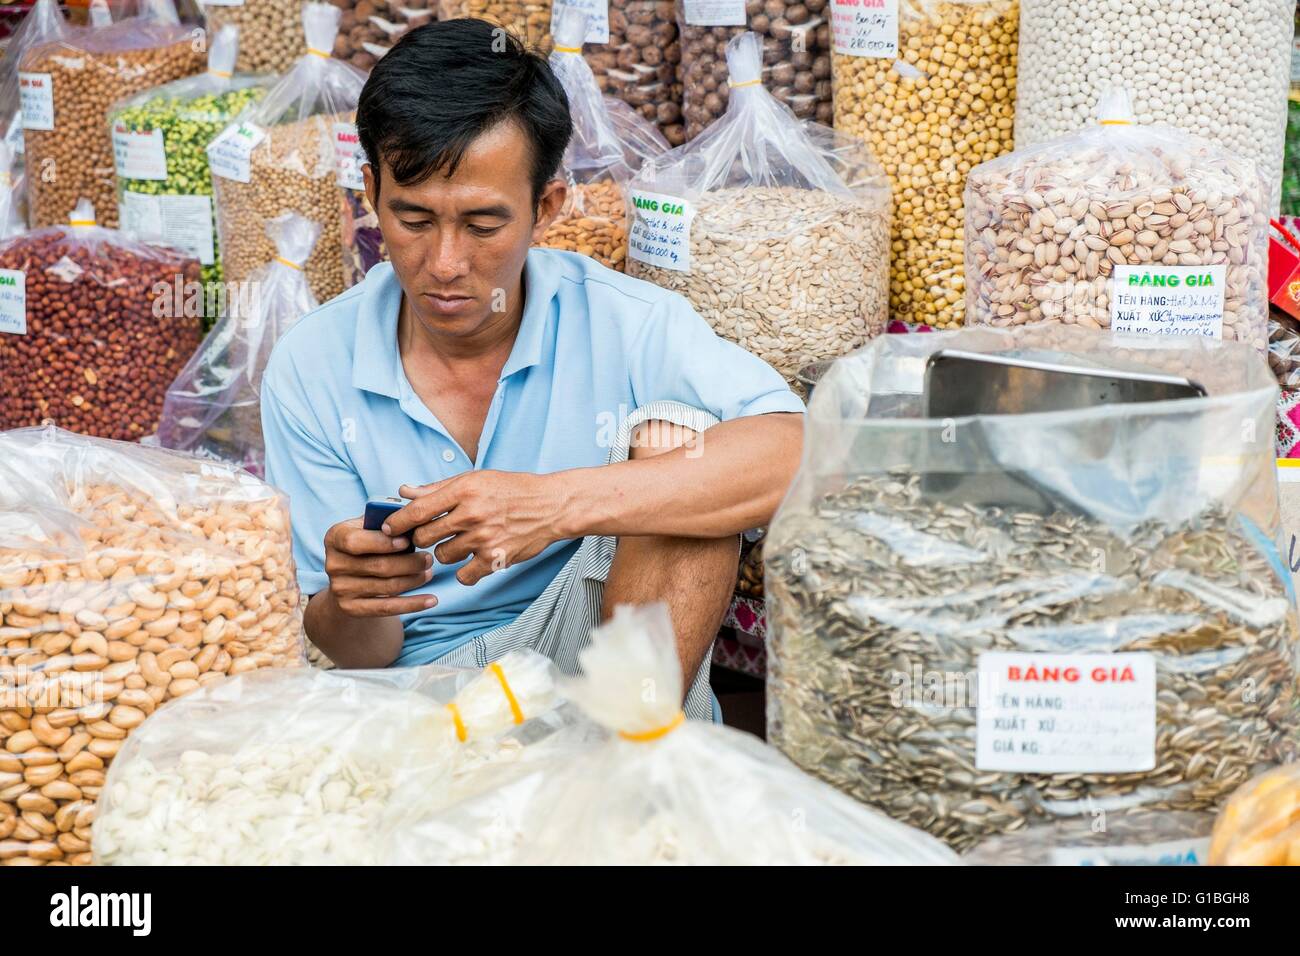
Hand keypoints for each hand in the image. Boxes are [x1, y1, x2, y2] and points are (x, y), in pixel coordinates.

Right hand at [323, 516, 437, 616]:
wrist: (348, 578)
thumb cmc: (367, 543)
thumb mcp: (368, 526)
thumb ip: (384, 519)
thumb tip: (413, 517)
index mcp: (335, 537)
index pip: (355, 541)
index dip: (383, 543)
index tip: (407, 541)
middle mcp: (333, 564)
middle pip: (378, 566)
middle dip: (409, 563)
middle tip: (429, 558)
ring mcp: (340, 589)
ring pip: (386, 587)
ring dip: (414, 580)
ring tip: (429, 572)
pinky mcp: (351, 608)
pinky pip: (387, 608)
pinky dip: (413, 604)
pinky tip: (431, 600)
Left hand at [384, 470, 571, 585]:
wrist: (551, 506)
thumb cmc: (512, 490)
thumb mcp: (476, 480)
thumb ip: (438, 488)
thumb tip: (404, 491)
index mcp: (464, 490)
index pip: (417, 510)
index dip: (397, 522)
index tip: (390, 529)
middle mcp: (472, 514)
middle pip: (424, 536)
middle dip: (422, 538)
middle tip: (431, 535)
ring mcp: (484, 538)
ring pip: (442, 556)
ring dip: (445, 552)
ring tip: (460, 543)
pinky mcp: (495, 559)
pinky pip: (463, 576)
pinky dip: (464, 571)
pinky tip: (472, 560)